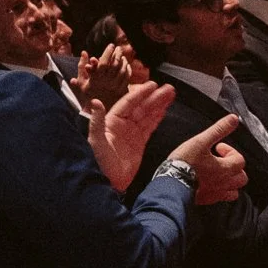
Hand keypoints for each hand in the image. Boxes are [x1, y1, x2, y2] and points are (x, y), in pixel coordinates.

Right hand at [76, 41, 135, 110]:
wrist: (96, 115)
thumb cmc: (87, 98)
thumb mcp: (81, 83)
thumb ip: (81, 67)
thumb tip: (84, 52)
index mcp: (96, 80)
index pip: (103, 63)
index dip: (107, 53)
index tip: (111, 45)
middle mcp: (107, 83)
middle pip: (115, 65)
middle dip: (117, 54)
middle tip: (118, 48)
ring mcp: (115, 87)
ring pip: (122, 71)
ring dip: (123, 61)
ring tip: (122, 55)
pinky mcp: (121, 92)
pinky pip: (127, 78)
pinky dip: (127, 70)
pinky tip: (126, 65)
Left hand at [90, 76, 173, 190]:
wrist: (107, 183)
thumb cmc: (98, 162)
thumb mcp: (96, 141)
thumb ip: (97, 121)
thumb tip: (96, 102)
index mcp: (112, 121)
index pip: (129, 103)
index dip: (141, 94)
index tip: (153, 85)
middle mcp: (123, 125)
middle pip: (141, 107)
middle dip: (155, 98)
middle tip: (169, 89)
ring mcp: (132, 134)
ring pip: (148, 115)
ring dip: (159, 105)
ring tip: (171, 95)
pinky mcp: (139, 144)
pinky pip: (150, 127)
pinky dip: (157, 118)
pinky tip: (164, 110)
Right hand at [172, 112, 248, 204]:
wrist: (170, 183)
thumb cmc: (184, 163)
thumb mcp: (201, 141)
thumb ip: (219, 130)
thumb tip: (234, 119)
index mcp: (224, 169)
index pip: (240, 160)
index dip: (230, 151)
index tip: (218, 148)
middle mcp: (223, 184)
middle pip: (241, 177)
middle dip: (234, 167)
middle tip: (221, 160)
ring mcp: (215, 194)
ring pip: (234, 191)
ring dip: (230, 181)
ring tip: (219, 173)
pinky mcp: (206, 200)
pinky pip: (220, 199)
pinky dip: (220, 191)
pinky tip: (210, 184)